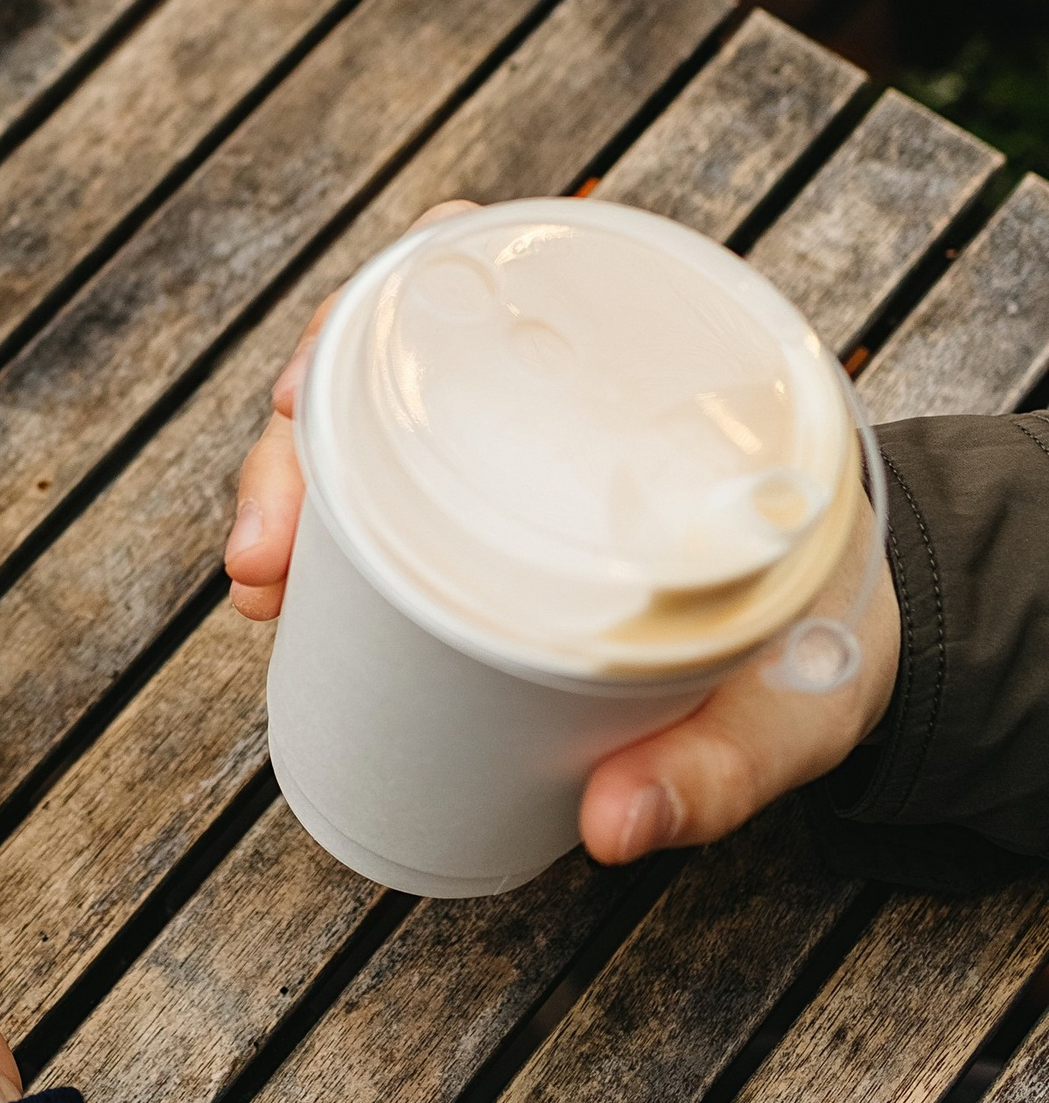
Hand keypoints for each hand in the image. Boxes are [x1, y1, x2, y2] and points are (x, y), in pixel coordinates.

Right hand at [220, 201, 898, 862]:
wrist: (845, 666)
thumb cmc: (822, 655)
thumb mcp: (790, 709)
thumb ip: (716, 767)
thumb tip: (609, 829)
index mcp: (654, 372)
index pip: (498, 273)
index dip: (383, 305)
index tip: (308, 398)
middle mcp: (565, 391)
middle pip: (397, 356)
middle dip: (300, 441)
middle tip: (264, 553)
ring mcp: (512, 451)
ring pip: (369, 425)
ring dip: (291, 488)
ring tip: (257, 580)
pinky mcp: (483, 513)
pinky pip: (386, 493)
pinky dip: (322, 534)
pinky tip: (277, 591)